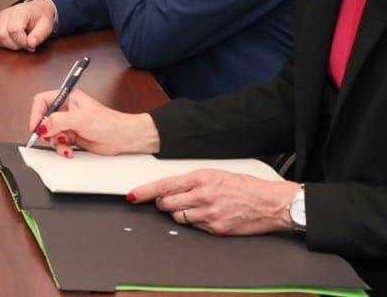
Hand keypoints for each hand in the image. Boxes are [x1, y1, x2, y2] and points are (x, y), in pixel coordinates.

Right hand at [0, 0, 55, 50]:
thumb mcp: (46, 26)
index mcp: (19, 11)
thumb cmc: (40, 18)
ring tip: (19, 42)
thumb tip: (31, 44)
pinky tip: (12, 41)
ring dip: (8, 45)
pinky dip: (2, 43)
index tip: (31, 45)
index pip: (14, 30)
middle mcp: (6, 13)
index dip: (22, 42)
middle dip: (15, 45)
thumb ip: (39, 35)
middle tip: (25, 44)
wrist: (36, 10)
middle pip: (2, 34)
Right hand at [28, 88, 159, 155]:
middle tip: (50, 137)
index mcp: (67, 97)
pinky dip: (61, 148)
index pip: (42, 101)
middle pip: (44, 119)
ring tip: (64, 144)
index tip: (35, 126)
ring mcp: (68, 124)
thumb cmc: (108, 122)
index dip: (36, 113)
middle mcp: (66, 110)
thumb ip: (58, 120)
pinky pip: (58, 143)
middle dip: (46, 130)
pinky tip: (69, 150)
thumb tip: (42, 125)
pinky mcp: (72, 136)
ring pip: (50, 133)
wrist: (122, 138)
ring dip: (55, 142)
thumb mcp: (80, 118)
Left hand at [128, 171, 301, 235]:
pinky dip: (195, 223)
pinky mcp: (216, 228)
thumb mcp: (216, 174)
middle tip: (168, 201)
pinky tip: (206, 216)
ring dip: (178, 214)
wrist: (271, 203)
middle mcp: (203, 195)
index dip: (145, 192)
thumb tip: (172, 187)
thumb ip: (193, 181)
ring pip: (178, 218)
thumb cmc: (246, 186)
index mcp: (201, 178)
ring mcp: (209, 214)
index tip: (132, 195)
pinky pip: (195, 227)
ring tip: (191, 208)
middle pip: (166, 204)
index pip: (164, 185)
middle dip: (163, 203)